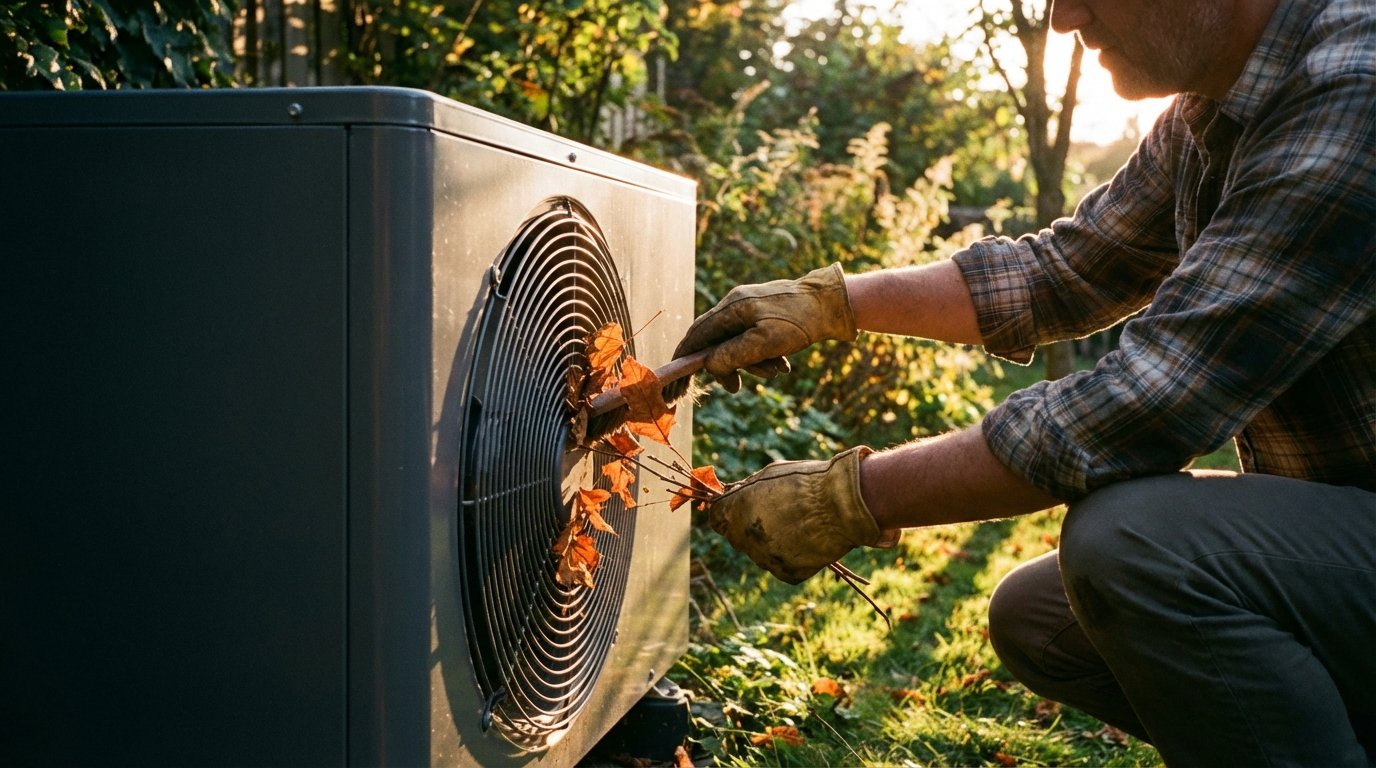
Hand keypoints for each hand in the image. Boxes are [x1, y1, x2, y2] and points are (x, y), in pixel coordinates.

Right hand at [673, 263, 856, 391]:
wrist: (834, 303)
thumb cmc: (800, 322)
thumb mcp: (765, 343)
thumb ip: (732, 355)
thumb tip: (708, 366)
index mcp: (731, 308)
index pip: (695, 336)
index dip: (684, 359)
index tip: (676, 381)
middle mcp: (735, 304)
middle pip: (715, 342)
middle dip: (727, 367)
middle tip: (735, 388)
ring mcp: (750, 307)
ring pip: (736, 343)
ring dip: (751, 363)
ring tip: (776, 371)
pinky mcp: (764, 313)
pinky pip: (753, 340)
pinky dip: (763, 356)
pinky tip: (782, 364)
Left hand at [708, 447, 899, 583]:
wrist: (843, 505)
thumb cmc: (807, 482)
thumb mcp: (769, 474)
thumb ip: (745, 489)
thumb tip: (731, 495)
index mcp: (736, 511)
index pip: (716, 518)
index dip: (726, 512)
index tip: (736, 509)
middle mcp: (745, 537)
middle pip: (736, 537)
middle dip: (747, 526)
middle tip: (775, 514)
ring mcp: (766, 559)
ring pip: (759, 552)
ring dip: (770, 541)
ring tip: (798, 524)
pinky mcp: (787, 573)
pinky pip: (781, 565)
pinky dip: (790, 556)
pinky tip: (806, 540)